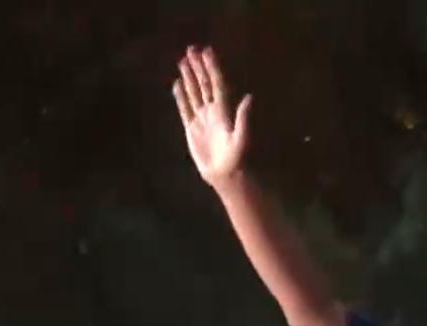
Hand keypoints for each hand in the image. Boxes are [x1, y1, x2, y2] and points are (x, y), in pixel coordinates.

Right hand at [173, 46, 251, 186]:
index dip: (212, 68)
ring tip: (183, 61)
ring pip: (195, 93)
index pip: (217, 84)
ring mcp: (202, 119)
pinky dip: (181, 97)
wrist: (226, 175)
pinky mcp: (192, 129)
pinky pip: (185, 108)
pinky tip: (177, 85)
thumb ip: (244, 118)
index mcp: (224, 111)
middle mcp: (213, 111)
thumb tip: (249, 97)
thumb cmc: (237, 159)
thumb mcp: (243, 138)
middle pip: (205, 84)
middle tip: (191, 49)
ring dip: (189, 77)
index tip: (207, 52)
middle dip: (199, 67)